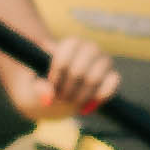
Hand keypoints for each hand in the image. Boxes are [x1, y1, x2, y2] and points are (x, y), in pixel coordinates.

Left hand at [0, 31, 116, 121]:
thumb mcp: (36, 87)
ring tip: (71, 101)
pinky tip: (86, 106)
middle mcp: (90, 48)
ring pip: (94, 79)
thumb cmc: (47, 86)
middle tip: (61, 96)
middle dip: (67, 89)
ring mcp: (104, 61)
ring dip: (80, 96)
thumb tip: (48, 97)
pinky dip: (99, 97)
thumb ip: (38, 89)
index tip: (51, 84)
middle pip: (78, 71)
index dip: (56, 75)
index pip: (64, 57)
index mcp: (70, 43)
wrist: (61, 95)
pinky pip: (113, 83)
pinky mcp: (113, 76)